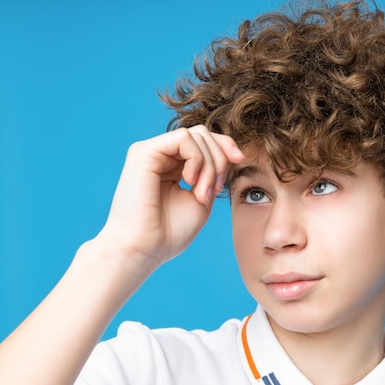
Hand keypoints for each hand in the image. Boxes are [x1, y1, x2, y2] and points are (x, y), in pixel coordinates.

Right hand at [94, 125, 244, 273]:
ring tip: (201, 192)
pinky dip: (197, 158)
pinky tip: (189, 181)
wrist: (143, 249)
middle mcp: (161, 155)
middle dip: (220, 158)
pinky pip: (183, 138)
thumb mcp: (201, 198)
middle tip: (216, 190)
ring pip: (197, 134)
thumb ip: (213, 174)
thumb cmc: (169, 233)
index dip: (226, 146)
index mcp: (173, 166)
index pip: (204, 141)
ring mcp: (151, 152)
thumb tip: (230, 151)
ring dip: (210, 164)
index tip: (240, 160)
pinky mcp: (143, 152)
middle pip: (204, 134)